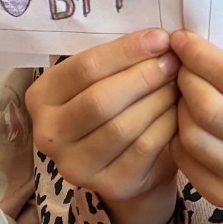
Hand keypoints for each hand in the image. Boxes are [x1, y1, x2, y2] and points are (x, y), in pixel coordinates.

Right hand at [24, 30, 180, 223]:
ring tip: (180, 83)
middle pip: (101, 99)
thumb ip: (120, 59)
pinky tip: (181, 111)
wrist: (128, 165)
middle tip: (174, 62)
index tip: (161, 38)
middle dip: (144, 76)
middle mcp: (49, 134)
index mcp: (41, 97)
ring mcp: (75, 166)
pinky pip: (143, 149)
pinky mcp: (109, 185)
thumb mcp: (106, 79)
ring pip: (123, 126)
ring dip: (158, 100)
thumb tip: (160, 38)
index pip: (85, 68)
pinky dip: (167, 125)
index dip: (127, 51)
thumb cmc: (116, 108)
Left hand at [170, 31, 222, 223]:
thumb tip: (192, 41)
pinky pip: (184, 158)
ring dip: (179, 107)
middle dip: (184, 79)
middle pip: (207, 106)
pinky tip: (186, 121)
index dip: (199, 55)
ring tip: (184, 93)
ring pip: (190, 134)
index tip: (181, 40)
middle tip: (179, 66)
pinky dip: (177, 134)